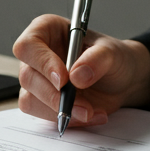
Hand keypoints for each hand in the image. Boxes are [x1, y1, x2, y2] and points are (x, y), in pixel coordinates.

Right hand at [12, 14, 149, 126]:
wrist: (122, 81)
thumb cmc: (114, 58)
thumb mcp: (113, 52)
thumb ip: (97, 59)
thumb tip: (76, 76)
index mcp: (47, 30)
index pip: (28, 45)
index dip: (42, 63)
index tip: (63, 80)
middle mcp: (37, 55)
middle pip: (27, 76)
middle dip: (54, 96)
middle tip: (82, 106)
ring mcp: (37, 80)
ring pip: (30, 100)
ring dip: (60, 111)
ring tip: (90, 112)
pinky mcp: (43, 101)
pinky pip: (44, 116)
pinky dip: (68, 120)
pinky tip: (90, 115)